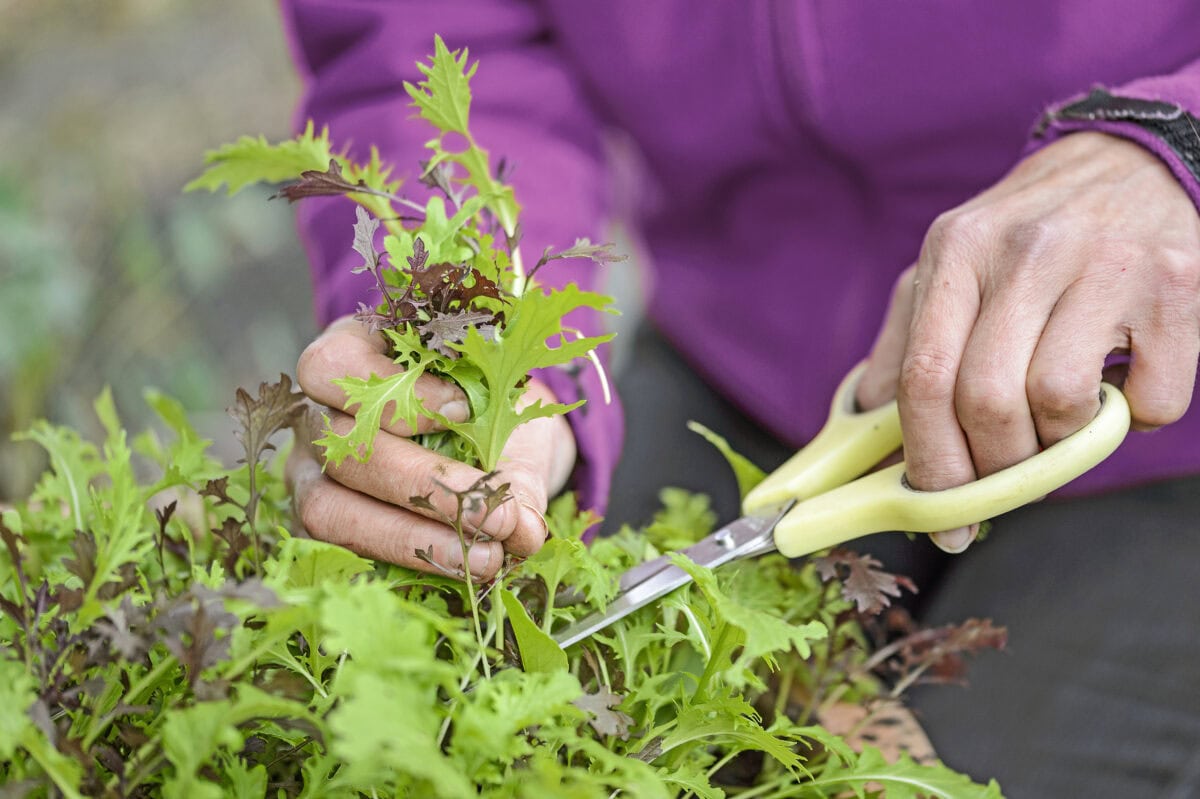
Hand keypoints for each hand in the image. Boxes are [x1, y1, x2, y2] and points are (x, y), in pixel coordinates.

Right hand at [286, 316, 576, 578]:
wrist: (496, 440)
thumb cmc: (494, 407)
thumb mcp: (510, 415)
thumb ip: (517, 464)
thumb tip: (525, 531)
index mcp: (354, 352)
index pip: (334, 362)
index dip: (394, 392)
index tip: (466, 408)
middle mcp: (316, 411)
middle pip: (338, 446)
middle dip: (423, 488)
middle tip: (496, 518)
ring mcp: (308, 469)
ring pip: (326, 508)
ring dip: (408, 540)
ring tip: (481, 559)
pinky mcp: (321, 520)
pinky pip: (339, 552)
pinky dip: (402, 564)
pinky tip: (458, 572)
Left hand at [856, 132, 1199, 551]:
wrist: (1136, 161)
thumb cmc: (1031, 234)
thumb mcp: (953, 264)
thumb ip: (906, 341)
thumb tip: (862, 422)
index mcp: (956, 250)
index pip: (923, 378)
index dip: (928, 462)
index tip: (937, 513)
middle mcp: (1024, 251)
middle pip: (986, 400)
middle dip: (992, 465)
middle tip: (1005, 477)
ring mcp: (1103, 265)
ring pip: (1059, 402)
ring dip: (1060, 441)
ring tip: (1065, 416)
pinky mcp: (1175, 285)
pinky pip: (1149, 400)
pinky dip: (1135, 418)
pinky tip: (1125, 384)